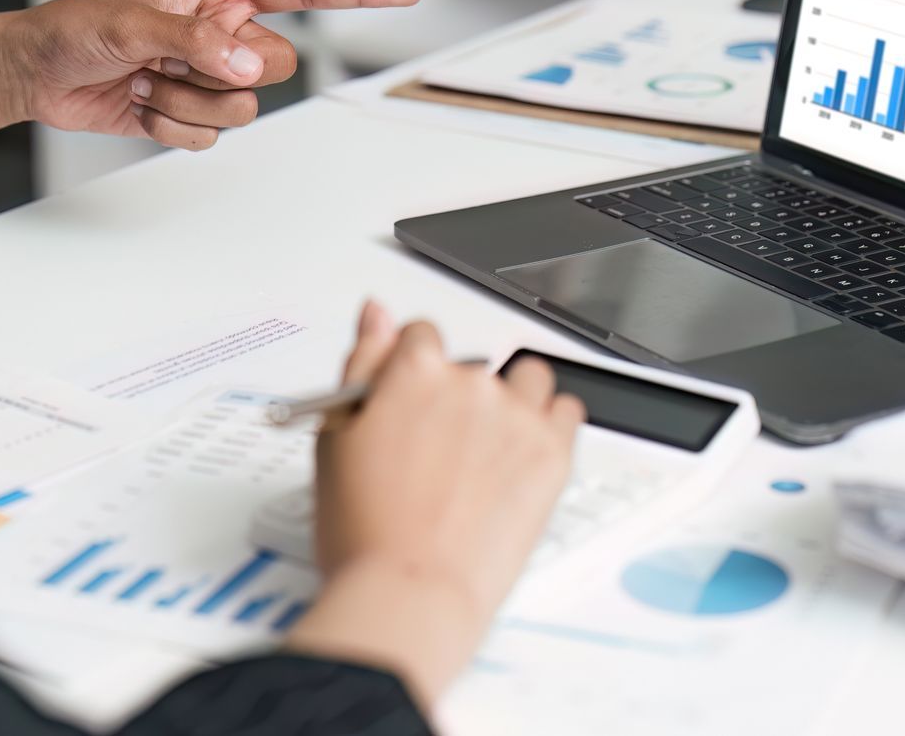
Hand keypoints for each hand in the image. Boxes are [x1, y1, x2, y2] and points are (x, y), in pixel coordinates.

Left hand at [9, 0, 419, 150]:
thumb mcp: (132, 24)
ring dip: (189, 104)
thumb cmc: (75, 29)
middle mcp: (224, 33)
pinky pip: (212, 138)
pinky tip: (138, 104)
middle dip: (225, 72)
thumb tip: (246, 64)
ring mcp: (208, 76)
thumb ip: (196, 40)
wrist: (36, 73)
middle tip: (172, 61)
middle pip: (276, 67)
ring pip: (245, 109)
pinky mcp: (189, 113)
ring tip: (145, 82)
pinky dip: (172, 128)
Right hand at [283, 302, 583, 705]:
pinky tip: (524, 457)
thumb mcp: (336, 437)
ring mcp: (516, 416)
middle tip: (440, 455)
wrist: (410, 592)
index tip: (413, 404)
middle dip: (459, 399)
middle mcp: (469, 382)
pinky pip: (568, 410)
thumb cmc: (364, 530)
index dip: (412, 373)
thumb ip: (362, 363)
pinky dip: (551, 425)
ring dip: (514, 400)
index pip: (421, 335)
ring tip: (490, 452)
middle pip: (473, 366)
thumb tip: (375, 312)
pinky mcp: (552, 453)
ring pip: (528, 378)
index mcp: (412, 371)